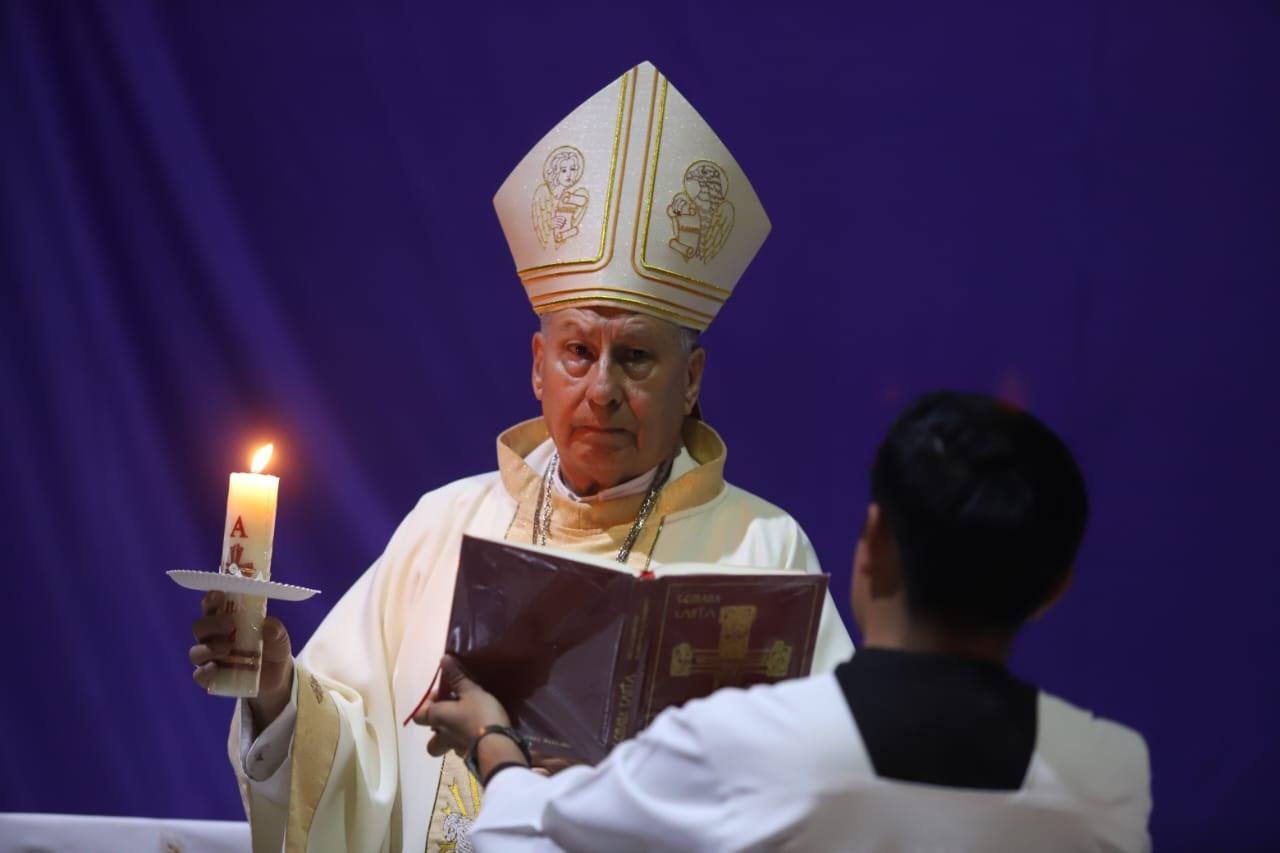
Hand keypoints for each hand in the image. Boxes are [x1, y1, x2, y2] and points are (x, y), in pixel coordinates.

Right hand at [190, 591, 293, 729]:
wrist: (278, 675)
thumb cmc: (272, 646)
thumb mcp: (279, 635)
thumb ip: (274, 629)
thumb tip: (264, 626)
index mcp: (225, 620)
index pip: (211, 606)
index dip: (211, 599)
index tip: (219, 595)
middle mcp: (213, 638)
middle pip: (199, 627)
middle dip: (212, 624)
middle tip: (231, 626)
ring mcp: (211, 659)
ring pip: (195, 652)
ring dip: (209, 648)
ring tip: (228, 647)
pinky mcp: (213, 678)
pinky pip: (199, 676)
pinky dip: (205, 671)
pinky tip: (216, 668)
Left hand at [412, 655, 511, 759]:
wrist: (497, 746)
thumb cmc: (480, 715)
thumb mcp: (471, 691)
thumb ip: (457, 677)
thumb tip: (443, 659)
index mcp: (438, 718)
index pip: (418, 715)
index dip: (426, 704)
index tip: (442, 694)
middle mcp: (443, 736)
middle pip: (430, 742)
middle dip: (436, 731)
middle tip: (450, 717)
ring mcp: (456, 749)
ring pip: (447, 746)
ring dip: (453, 737)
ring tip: (469, 725)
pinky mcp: (471, 756)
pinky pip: (464, 749)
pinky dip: (468, 742)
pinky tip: (480, 734)